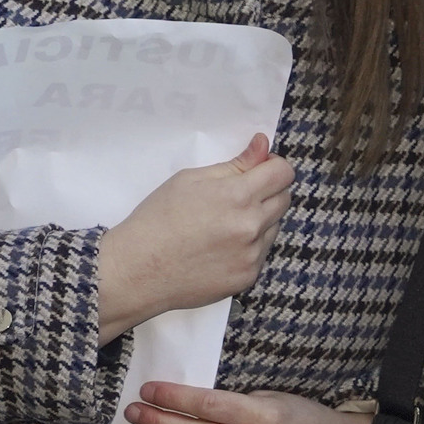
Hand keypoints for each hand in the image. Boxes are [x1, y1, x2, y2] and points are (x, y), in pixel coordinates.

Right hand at [97, 134, 292, 344]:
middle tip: (238, 195)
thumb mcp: (190, 179)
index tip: (260, 168)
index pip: (283, 173)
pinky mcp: (248, 277)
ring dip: (260, 220)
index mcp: (238, 196)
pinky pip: (261, 253)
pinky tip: (220, 247)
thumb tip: (262, 146)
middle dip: (268, 191)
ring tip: (223, 224)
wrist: (138, 271)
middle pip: (284, 199)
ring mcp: (252, 255)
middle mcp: (251, 226)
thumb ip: (234, 164)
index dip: (273, 166)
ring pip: (274, 227)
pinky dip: (249, 246)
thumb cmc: (157, 219)